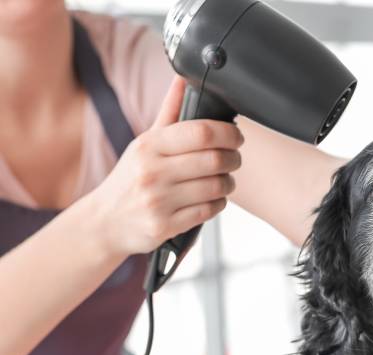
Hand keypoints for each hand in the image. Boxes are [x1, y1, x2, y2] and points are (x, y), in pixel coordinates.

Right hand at [89, 77, 242, 256]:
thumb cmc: (131, 179)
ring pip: (216, 187)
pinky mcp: (165, 226)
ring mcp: (158, 201)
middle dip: (233, 159)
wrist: (104, 222)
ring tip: (225, 179)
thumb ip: (168, 112)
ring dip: (228, 182)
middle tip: (234, 158)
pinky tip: (213, 198)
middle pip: (214, 160)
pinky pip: (209, 211)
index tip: (236, 136)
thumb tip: (182, 78)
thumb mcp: (144, 143)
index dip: (229, 132)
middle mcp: (152, 172)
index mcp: (149, 146)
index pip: (201, 132)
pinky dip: (218, 203)